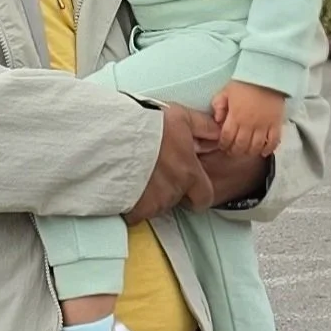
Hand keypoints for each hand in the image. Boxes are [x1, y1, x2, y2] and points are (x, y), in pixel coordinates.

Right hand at [126, 103, 216, 220]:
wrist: (113, 137)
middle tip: (157, 172)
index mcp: (189, 172)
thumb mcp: (181, 116)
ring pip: (158, 206)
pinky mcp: (135, 208)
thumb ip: (204, 127)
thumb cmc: (145, 126)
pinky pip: (137, 214)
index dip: (198, 194)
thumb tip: (217, 134)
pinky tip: (126, 187)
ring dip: (151, 195)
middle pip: (178, 199)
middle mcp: (174, 190)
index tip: (189, 188)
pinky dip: (132, 205)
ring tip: (139, 174)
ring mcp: (154, 201)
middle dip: (170, 190)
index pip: (205, 197)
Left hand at [210, 79, 286, 159]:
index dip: (223, 145)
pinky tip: (263, 152)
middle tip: (232, 152)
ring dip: (249, 152)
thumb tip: (217, 120)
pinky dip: (268, 149)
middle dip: (234, 151)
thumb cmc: (245, 82)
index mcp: (235, 116)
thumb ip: (219, 105)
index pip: (227, 137)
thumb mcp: (226, 91)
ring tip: (246, 152)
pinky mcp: (276, 124)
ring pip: (256, 147)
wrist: (267, 75)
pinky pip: (273, 141)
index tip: (223, 146)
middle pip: (240, 145)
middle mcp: (249, 124)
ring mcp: (264, 125)